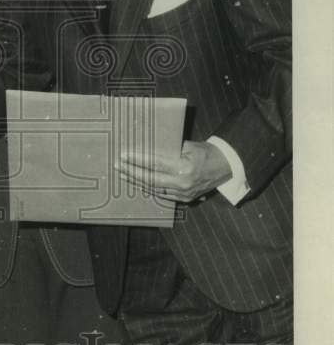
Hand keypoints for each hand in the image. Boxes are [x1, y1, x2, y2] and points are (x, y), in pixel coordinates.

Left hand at [115, 139, 231, 203]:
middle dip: (132, 173)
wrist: (226, 166)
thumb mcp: (189, 146)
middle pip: (151, 179)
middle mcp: (183, 184)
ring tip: (124, 175)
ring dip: (138, 182)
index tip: (124, 156)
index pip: (155, 164)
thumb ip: (169, 149)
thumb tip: (149, 148)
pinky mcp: (186, 199)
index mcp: (184, 168)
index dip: (137, 160)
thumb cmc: (207, 152)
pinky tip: (139, 184)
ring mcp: (184, 194)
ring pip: (155, 189)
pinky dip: (150, 188)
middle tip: (118, 167)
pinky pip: (163, 195)